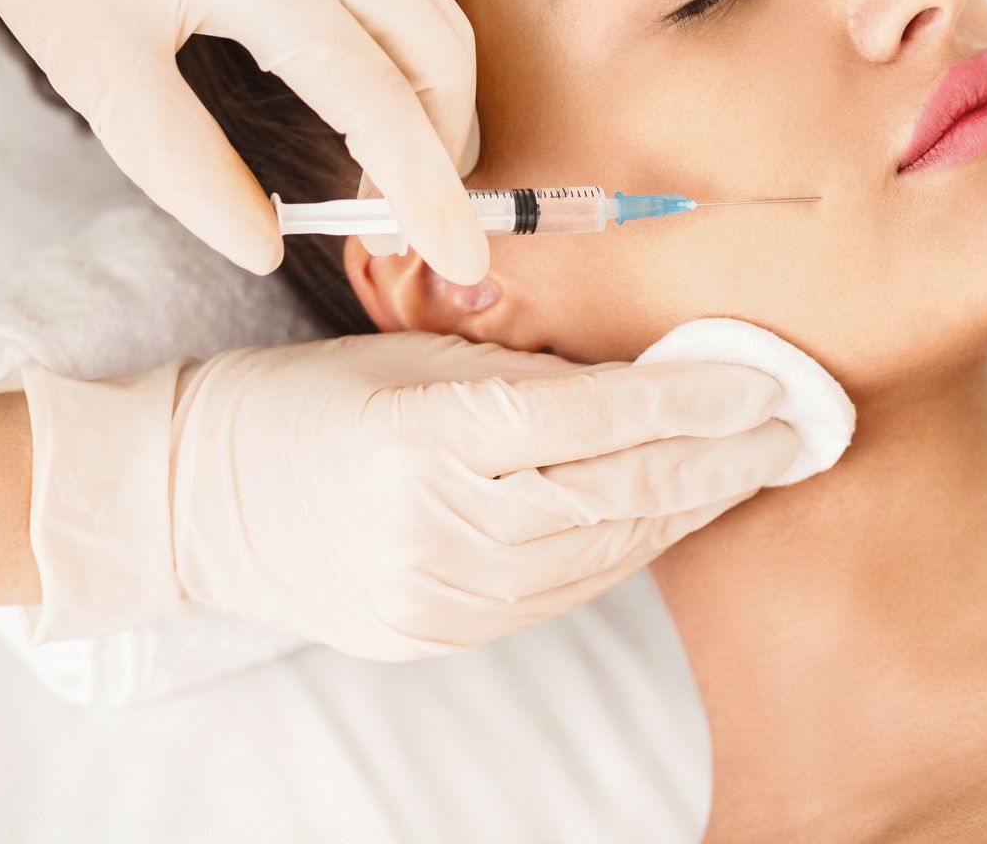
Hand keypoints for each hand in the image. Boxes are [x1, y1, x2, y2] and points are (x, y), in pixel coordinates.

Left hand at [0, 0, 490, 281]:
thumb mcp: (95, 74)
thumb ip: (185, 168)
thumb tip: (265, 249)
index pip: (375, 98)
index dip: (424, 190)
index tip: (459, 260)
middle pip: (438, 57)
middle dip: (441, 153)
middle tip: (402, 229)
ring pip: (438, 19)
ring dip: (434, 108)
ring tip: (387, 180)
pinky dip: (414, 57)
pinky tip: (373, 104)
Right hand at [14, 333, 801, 659]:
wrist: (191, 499)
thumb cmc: (308, 398)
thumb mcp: (416, 351)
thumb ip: (531, 370)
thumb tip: (653, 374)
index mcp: (422, 432)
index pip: (593, 418)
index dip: (692, 402)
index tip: (766, 384)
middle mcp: (431, 524)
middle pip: (614, 493)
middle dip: (718, 462)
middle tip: (795, 432)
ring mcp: (434, 593)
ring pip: (600, 551)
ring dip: (686, 509)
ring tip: (750, 470)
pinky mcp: (436, 634)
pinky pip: (561, 591)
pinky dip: (625, 549)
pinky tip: (671, 514)